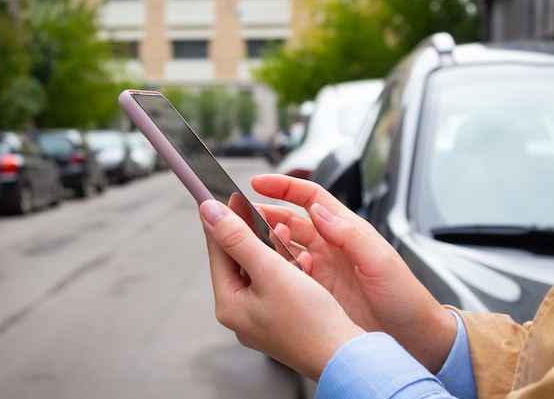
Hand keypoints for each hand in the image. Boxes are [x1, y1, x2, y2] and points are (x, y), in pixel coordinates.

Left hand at [200, 199, 364, 380]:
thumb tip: (209, 213)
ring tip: (283, 232)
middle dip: (251, 234)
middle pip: (238, 261)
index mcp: (230, 305)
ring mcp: (261, 319)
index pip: (217, 252)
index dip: (223, 220)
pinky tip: (301, 260)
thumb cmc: (310, 321)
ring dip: (272, 248)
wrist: (345, 357)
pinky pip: (277, 284)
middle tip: (257, 209)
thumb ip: (238, 238)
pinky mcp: (282, 319)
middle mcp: (241, 314)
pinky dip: (287, 268)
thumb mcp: (270, 271)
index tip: (228, 197)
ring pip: (260, 271)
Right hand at [251, 174, 456, 372]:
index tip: (259, 183)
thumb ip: (349, 235)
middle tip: (241, 216)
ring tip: (253, 245)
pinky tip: (273, 275)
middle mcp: (330, 247)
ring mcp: (321, 270)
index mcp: (347, 230)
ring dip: (267, 244)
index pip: (310, 198)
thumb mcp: (380, 261)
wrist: (414, 340)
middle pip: (290, 221)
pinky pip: (288, 276)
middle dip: (265, 215)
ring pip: (284, 248)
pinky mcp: (315, 292)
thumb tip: (318, 211)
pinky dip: (277, 272)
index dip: (284, 188)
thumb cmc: (405, 298)